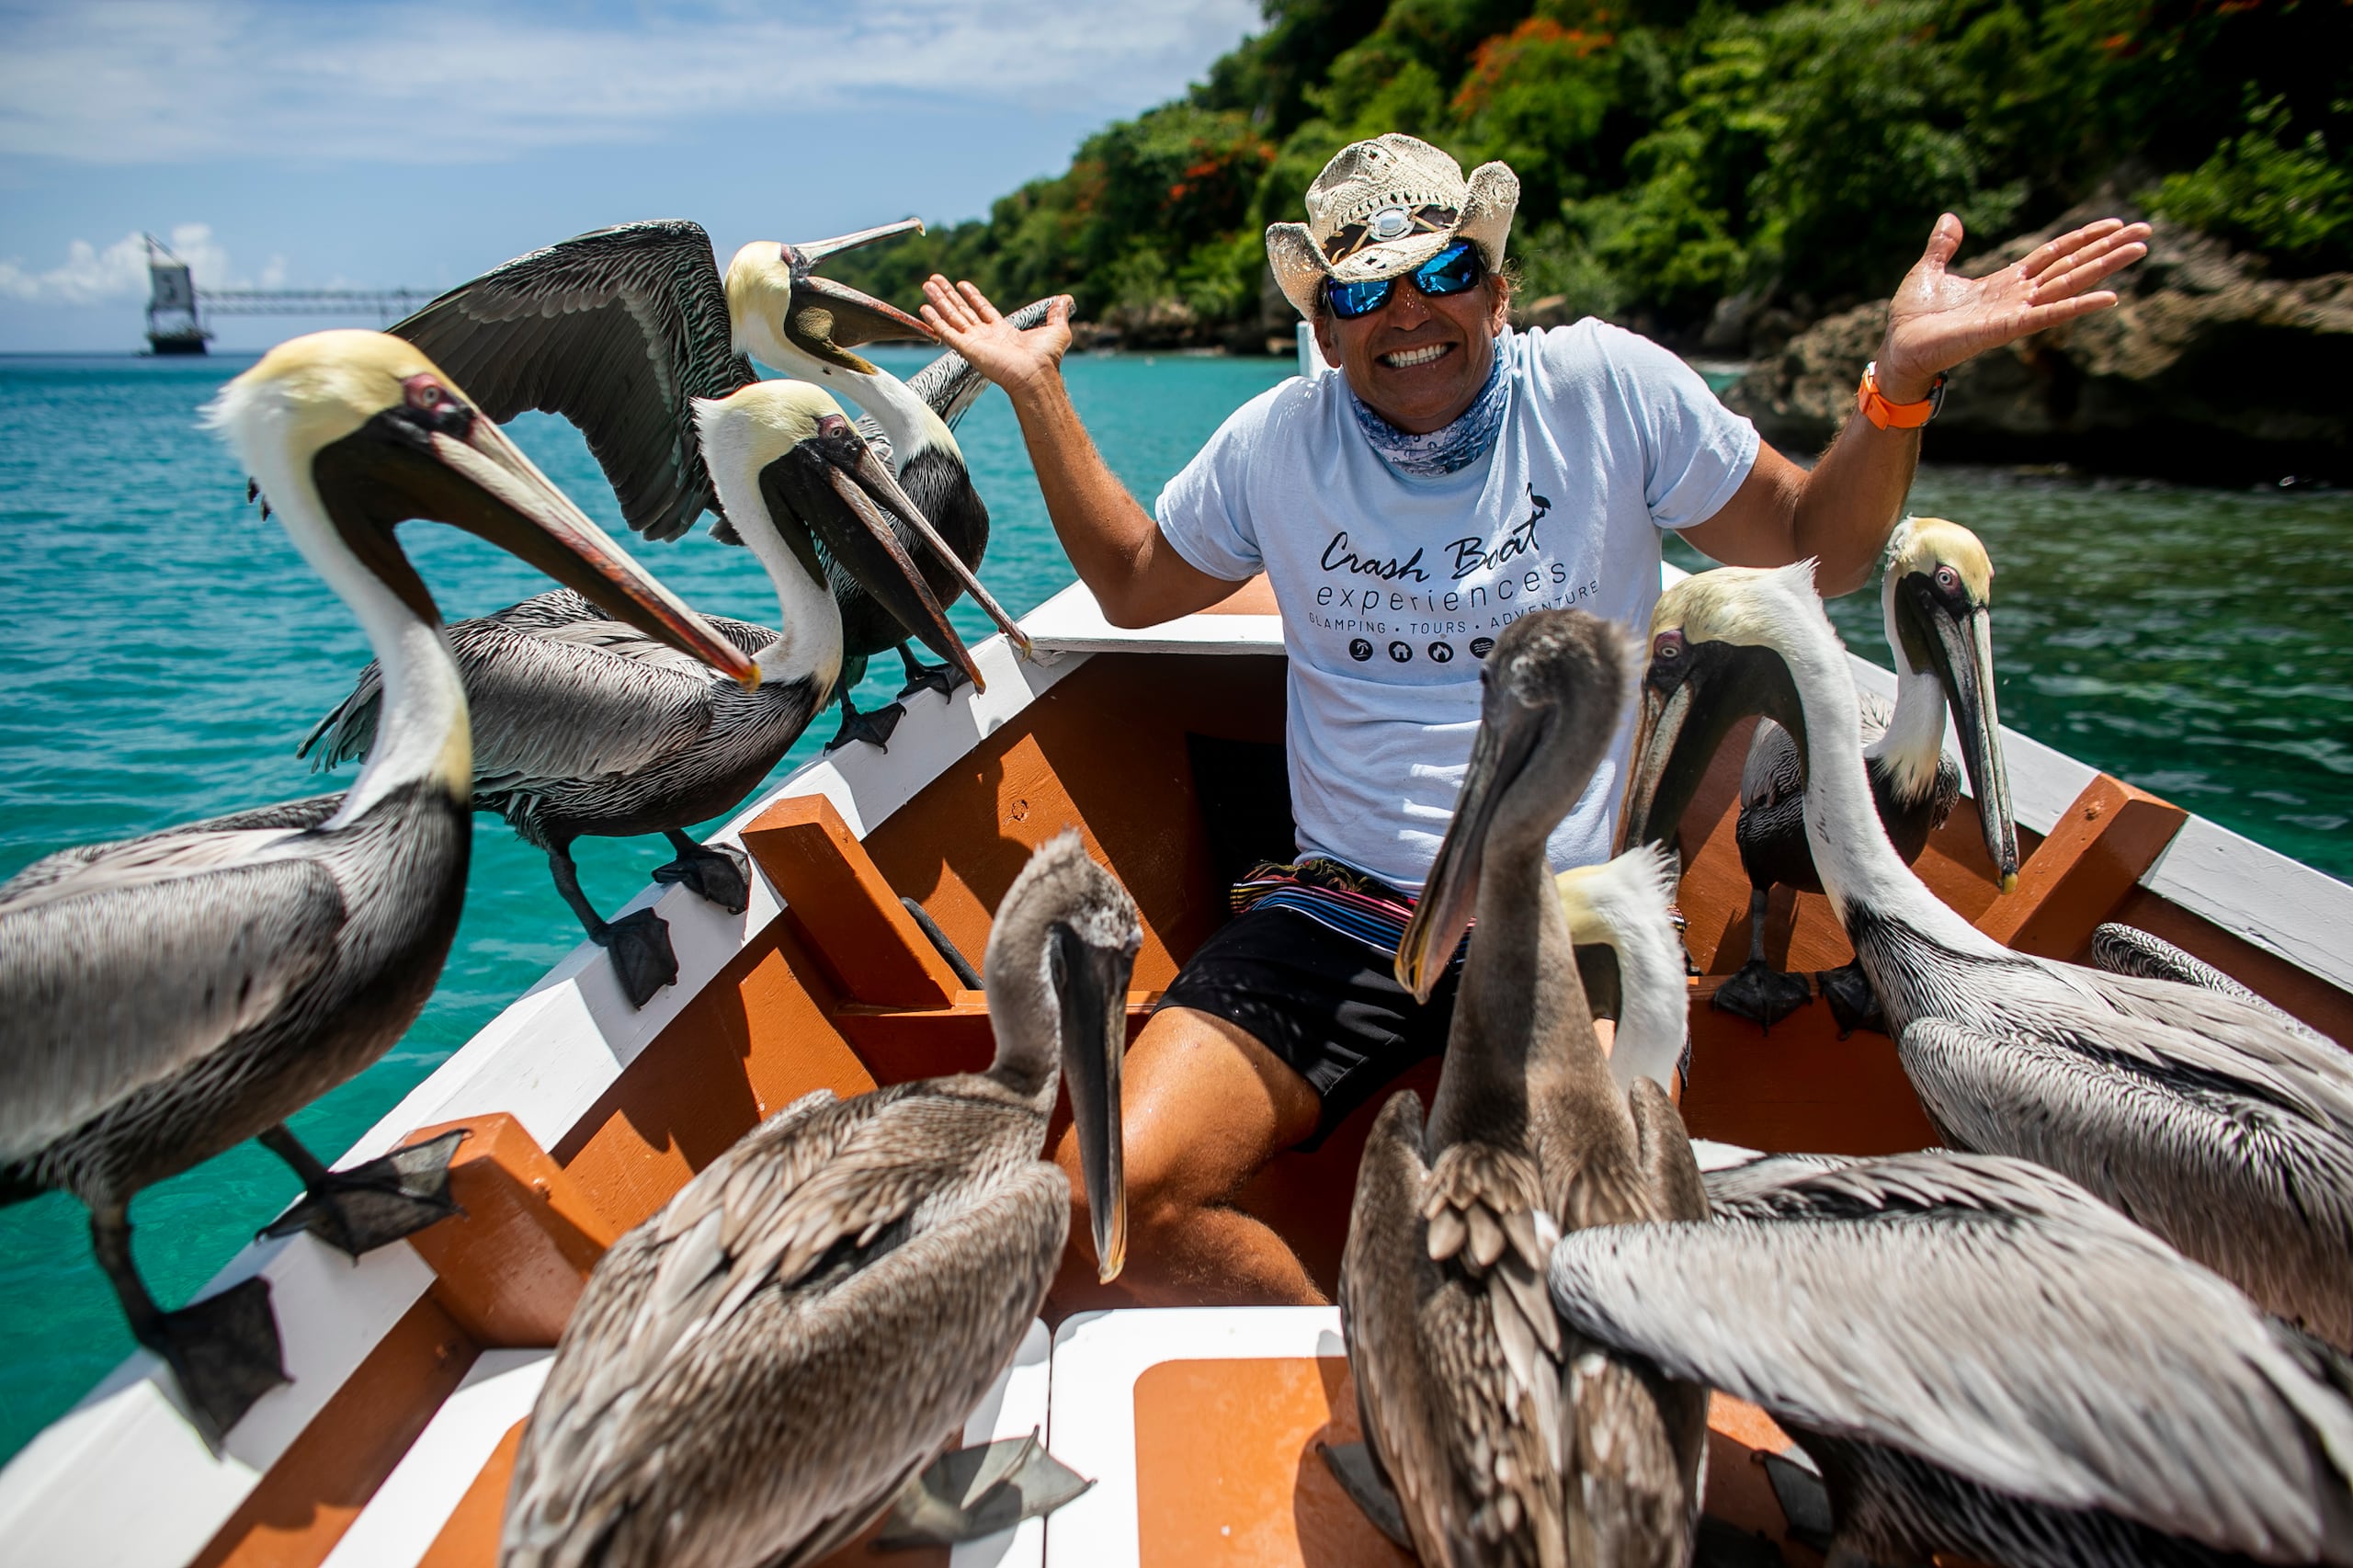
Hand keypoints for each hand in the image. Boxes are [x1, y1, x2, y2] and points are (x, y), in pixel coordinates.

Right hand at [920, 276, 1072, 398]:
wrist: (1036, 374)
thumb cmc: (1046, 357)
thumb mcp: (1057, 329)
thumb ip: (1058, 313)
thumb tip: (1066, 299)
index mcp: (1003, 332)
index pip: (983, 310)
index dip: (972, 297)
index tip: (961, 284)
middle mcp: (986, 337)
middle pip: (962, 311)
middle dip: (948, 295)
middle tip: (934, 280)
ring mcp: (974, 342)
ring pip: (951, 317)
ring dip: (938, 301)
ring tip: (926, 285)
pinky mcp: (967, 348)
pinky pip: (947, 332)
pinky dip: (935, 320)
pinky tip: (924, 308)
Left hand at [1876, 213, 2150, 402]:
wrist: (1896, 349)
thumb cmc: (1911, 318)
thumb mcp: (1928, 270)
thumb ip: (1944, 246)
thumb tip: (1950, 217)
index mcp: (2004, 283)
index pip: (2053, 255)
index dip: (2083, 238)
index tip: (2115, 224)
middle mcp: (2017, 297)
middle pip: (2071, 266)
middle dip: (2108, 249)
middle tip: (2147, 232)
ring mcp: (2015, 313)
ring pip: (2068, 285)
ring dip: (2104, 268)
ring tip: (2140, 251)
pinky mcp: (2006, 329)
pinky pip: (2048, 315)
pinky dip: (2077, 306)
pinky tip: (2109, 297)